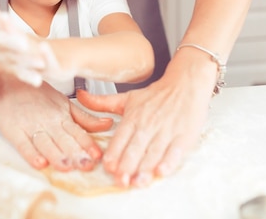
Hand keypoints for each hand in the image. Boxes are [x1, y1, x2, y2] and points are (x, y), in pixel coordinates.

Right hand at [0, 72, 113, 171]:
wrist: (9, 80)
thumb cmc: (36, 93)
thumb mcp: (63, 102)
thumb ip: (84, 117)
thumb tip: (107, 124)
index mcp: (61, 115)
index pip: (77, 132)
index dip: (87, 144)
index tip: (97, 155)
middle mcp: (48, 121)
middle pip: (63, 140)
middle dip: (75, 153)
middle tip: (85, 165)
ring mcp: (30, 125)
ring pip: (45, 143)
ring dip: (56, 155)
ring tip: (65, 166)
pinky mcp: (13, 130)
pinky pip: (23, 144)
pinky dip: (31, 153)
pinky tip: (39, 162)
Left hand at [76, 55, 214, 187]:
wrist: (185, 84)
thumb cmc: (156, 96)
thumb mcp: (127, 98)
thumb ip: (102, 102)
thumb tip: (79, 96)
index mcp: (133, 117)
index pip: (121, 137)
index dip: (114, 153)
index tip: (108, 166)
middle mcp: (148, 125)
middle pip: (136, 148)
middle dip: (127, 165)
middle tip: (120, 181)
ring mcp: (166, 131)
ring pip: (154, 152)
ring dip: (145, 168)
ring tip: (137, 182)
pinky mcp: (184, 136)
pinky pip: (175, 151)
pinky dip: (169, 161)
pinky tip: (162, 171)